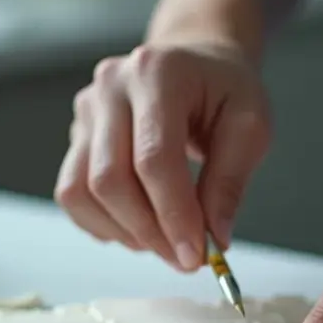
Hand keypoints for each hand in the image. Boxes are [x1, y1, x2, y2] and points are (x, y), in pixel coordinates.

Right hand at [55, 40, 271, 271]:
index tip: (195, 254)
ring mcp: (87, 110)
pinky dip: (103, 223)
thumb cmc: (224, 90)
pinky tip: (138, 226)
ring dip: (125, 231)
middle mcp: (112, 86)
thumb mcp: (250, 125)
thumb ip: (230, 181)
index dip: (172, 214)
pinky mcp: (76, 135)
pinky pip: (72, 194)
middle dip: (149, 231)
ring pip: (83, 191)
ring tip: (164, 241)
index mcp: (158, 72)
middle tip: (185, 258)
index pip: (153, 157)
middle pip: (110, 179)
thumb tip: (213, 237)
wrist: (195, 64)